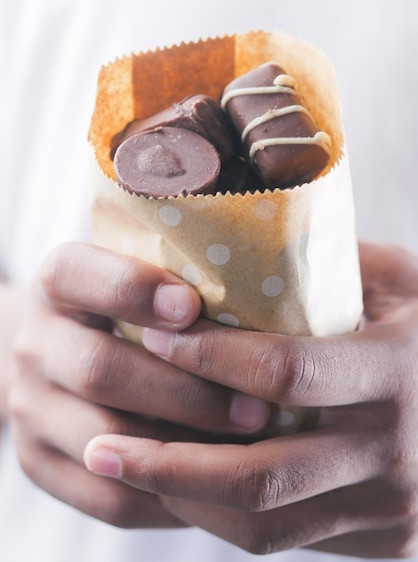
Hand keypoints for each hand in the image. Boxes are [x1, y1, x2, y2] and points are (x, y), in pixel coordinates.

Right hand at [9, 242, 269, 526]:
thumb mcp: (135, 274)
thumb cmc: (124, 311)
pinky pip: (105, 495)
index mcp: (58, 283)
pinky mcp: (38, 462)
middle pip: (100, 369)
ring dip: (182, 450)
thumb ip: (175, 277)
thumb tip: (257, 295)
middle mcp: (34, 342)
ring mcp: (29, 407)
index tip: (192, 306)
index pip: (80, 276)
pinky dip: (164, 495)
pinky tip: (214, 486)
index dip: (134, 291)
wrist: (58, 355)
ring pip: (105, 438)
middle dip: (185, 392)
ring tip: (248, 453)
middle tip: (256, 408)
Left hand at [84, 242, 417, 556]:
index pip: (287, 372)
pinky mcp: (387, 540)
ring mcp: (395, 509)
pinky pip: (288, 539)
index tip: (154, 340)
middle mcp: (397, 452)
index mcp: (400, 369)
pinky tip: (185, 488)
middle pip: (261, 473)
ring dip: (185, 498)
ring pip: (266, 521)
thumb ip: (325, 268)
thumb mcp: (397, 281)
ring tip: (126, 470)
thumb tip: (237, 248)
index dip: (212, 359)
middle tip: (99, 445)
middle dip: (168, 462)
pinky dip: (225, 517)